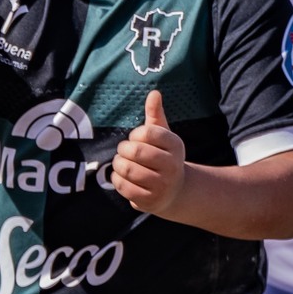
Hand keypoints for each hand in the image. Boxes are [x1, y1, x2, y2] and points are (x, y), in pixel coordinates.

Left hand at [113, 89, 186, 215]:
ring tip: (121, 163)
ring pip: (128, 169)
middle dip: (123, 149)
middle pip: (136, 151)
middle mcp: (172, 165)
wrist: (174, 190)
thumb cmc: (163, 157)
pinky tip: (121, 177)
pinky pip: (124, 187)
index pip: (148, 132)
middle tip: (124, 151)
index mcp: (175, 145)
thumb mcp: (163, 136)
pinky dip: (117, 180)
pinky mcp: (150, 200)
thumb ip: (156, 114)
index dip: (135, 134)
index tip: (136, 138)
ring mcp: (162, 185)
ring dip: (118, 164)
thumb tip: (154, 93)